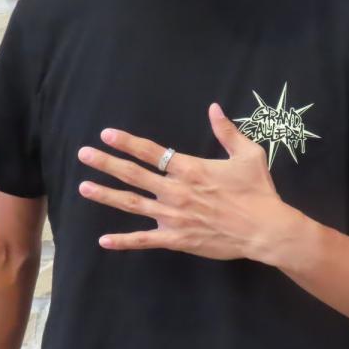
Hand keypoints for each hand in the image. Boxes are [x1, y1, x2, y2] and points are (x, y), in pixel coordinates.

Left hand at [77, 102, 305, 261]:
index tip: (106, 135)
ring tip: (84, 187)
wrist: (264, 229)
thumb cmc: (257, 192)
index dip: (127, 142)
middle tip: (83, 154)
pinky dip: (124, 241)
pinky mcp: (176, 239)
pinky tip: (104, 240)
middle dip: (106, 163)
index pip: (151, 152)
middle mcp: (175, 191)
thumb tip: (214, 107)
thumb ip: (227, 131)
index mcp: (189, 169)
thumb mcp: (248, 154)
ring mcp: (173, 216)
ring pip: (132, 204)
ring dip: (107, 195)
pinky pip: (145, 240)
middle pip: (133, 174)